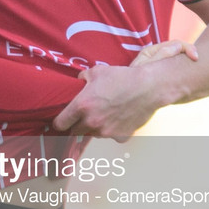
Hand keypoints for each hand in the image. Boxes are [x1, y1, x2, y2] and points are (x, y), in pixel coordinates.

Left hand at [53, 42, 195, 140]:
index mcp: (82, 106)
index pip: (60, 124)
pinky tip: (119, 118)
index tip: (63, 120)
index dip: (60, 122)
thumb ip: (83, 78)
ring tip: (106, 113)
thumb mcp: (97, 72)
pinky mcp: (120, 136)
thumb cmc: (123, 78)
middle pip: (75, 131)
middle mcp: (92, 121)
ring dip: (96, 127)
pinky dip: (114, 130)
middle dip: (78, 124)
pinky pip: (112, 137)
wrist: (149, 87)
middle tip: (87, 114)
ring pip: (93, 134)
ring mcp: (106, 131)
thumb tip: (78, 80)